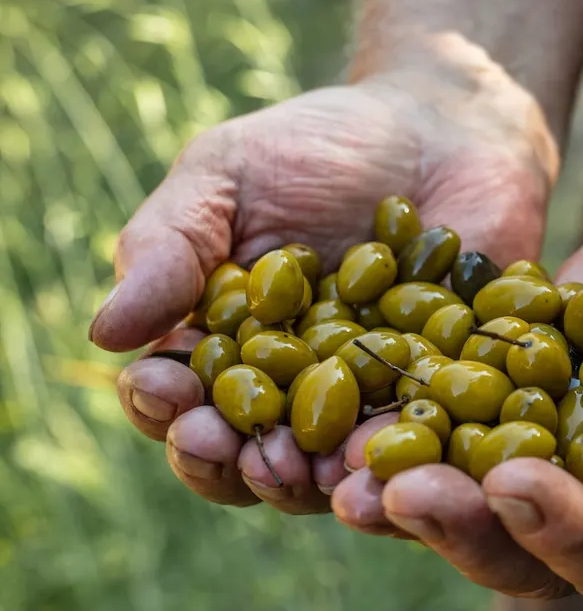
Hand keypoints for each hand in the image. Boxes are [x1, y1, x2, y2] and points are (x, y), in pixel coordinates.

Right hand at [91, 45, 558, 516]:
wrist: (445, 128)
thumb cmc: (320, 147)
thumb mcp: (229, 176)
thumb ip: (171, 246)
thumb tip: (104, 333)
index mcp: (227, 355)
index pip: (181, 405)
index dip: (164, 409)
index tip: (160, 388)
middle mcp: (297, 400)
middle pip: (253, 459)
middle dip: (232, 461)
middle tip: (229, 446)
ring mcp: (375, 408)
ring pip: (338, 472)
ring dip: (318, 482)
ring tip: (311, 470)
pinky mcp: (449, 404)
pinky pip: (432, 449)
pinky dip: (415, 462)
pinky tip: (400, 456)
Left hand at [331, 190, 582, 596]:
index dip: (560, 532)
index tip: (516, 484)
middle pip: (520, 544)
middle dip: (459, 522)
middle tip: (396, 490)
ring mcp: (548, 455)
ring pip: (469, 492)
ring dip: (409, 485)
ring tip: (347, 464)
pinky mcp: (509, 398)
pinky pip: (449, 418)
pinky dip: (403, 413)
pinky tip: (354, 392)